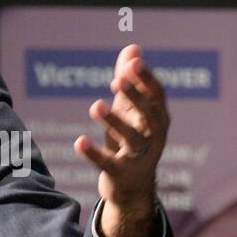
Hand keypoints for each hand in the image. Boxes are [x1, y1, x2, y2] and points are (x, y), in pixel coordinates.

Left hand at [73, 44, 168, 236]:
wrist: (132, 188)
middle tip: (118, 80)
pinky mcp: (122, 174)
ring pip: (131, 138)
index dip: (145, 80)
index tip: (131, 64)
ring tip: (95, 106)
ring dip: (114, 121)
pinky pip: (108, 163)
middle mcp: (155, 137)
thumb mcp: (130, 111)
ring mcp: (140, 158)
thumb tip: (132, 48)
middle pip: (149, 115)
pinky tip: (78, 141)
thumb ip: (129, 80)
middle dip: (135, 97)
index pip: (157, 95)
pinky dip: (93, 153)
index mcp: (158, 119)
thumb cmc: (132, 141)